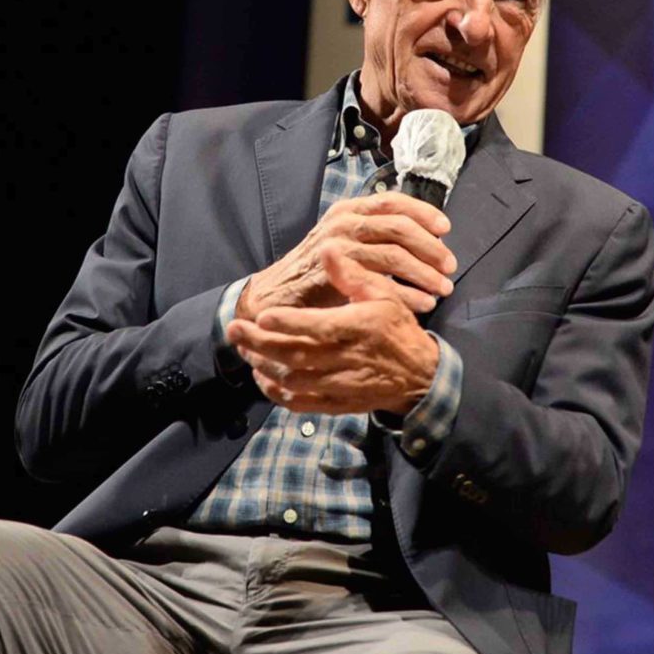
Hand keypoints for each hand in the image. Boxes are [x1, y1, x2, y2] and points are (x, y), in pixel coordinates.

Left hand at [225, 269, 440, 415]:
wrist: (420, 375)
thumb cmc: (397, 329)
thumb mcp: (384, 295)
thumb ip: (352, 275)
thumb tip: (328, 249)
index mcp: (358, 329)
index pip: (318, 327)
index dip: (288, 322)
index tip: (262, 314)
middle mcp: (347, 359)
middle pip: (295, 355)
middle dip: (260, 343)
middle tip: (234, 329)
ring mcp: (340, 385)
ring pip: (293, 380)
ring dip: (264, 365)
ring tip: (244, 348)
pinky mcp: (336, 404)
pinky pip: (300, 403)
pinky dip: (277, 393)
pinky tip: (262, 377)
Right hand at [235, 192, 456, 319]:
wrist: (277, 296)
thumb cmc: (317, 273)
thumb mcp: (344, 242)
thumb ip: (376, 235)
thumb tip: (426, 239)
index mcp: (347, 210)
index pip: (393, 201)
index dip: (424, 213)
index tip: (446, 230)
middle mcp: (341, 222)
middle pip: (400, 228)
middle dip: (431, 249)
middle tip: (450, 267)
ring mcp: (336, 247)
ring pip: (395, 256)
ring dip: (425, 274)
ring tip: (443, 290)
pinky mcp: (334, 274)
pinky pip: (381, 283)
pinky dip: (407, 295)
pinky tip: (423, 304)